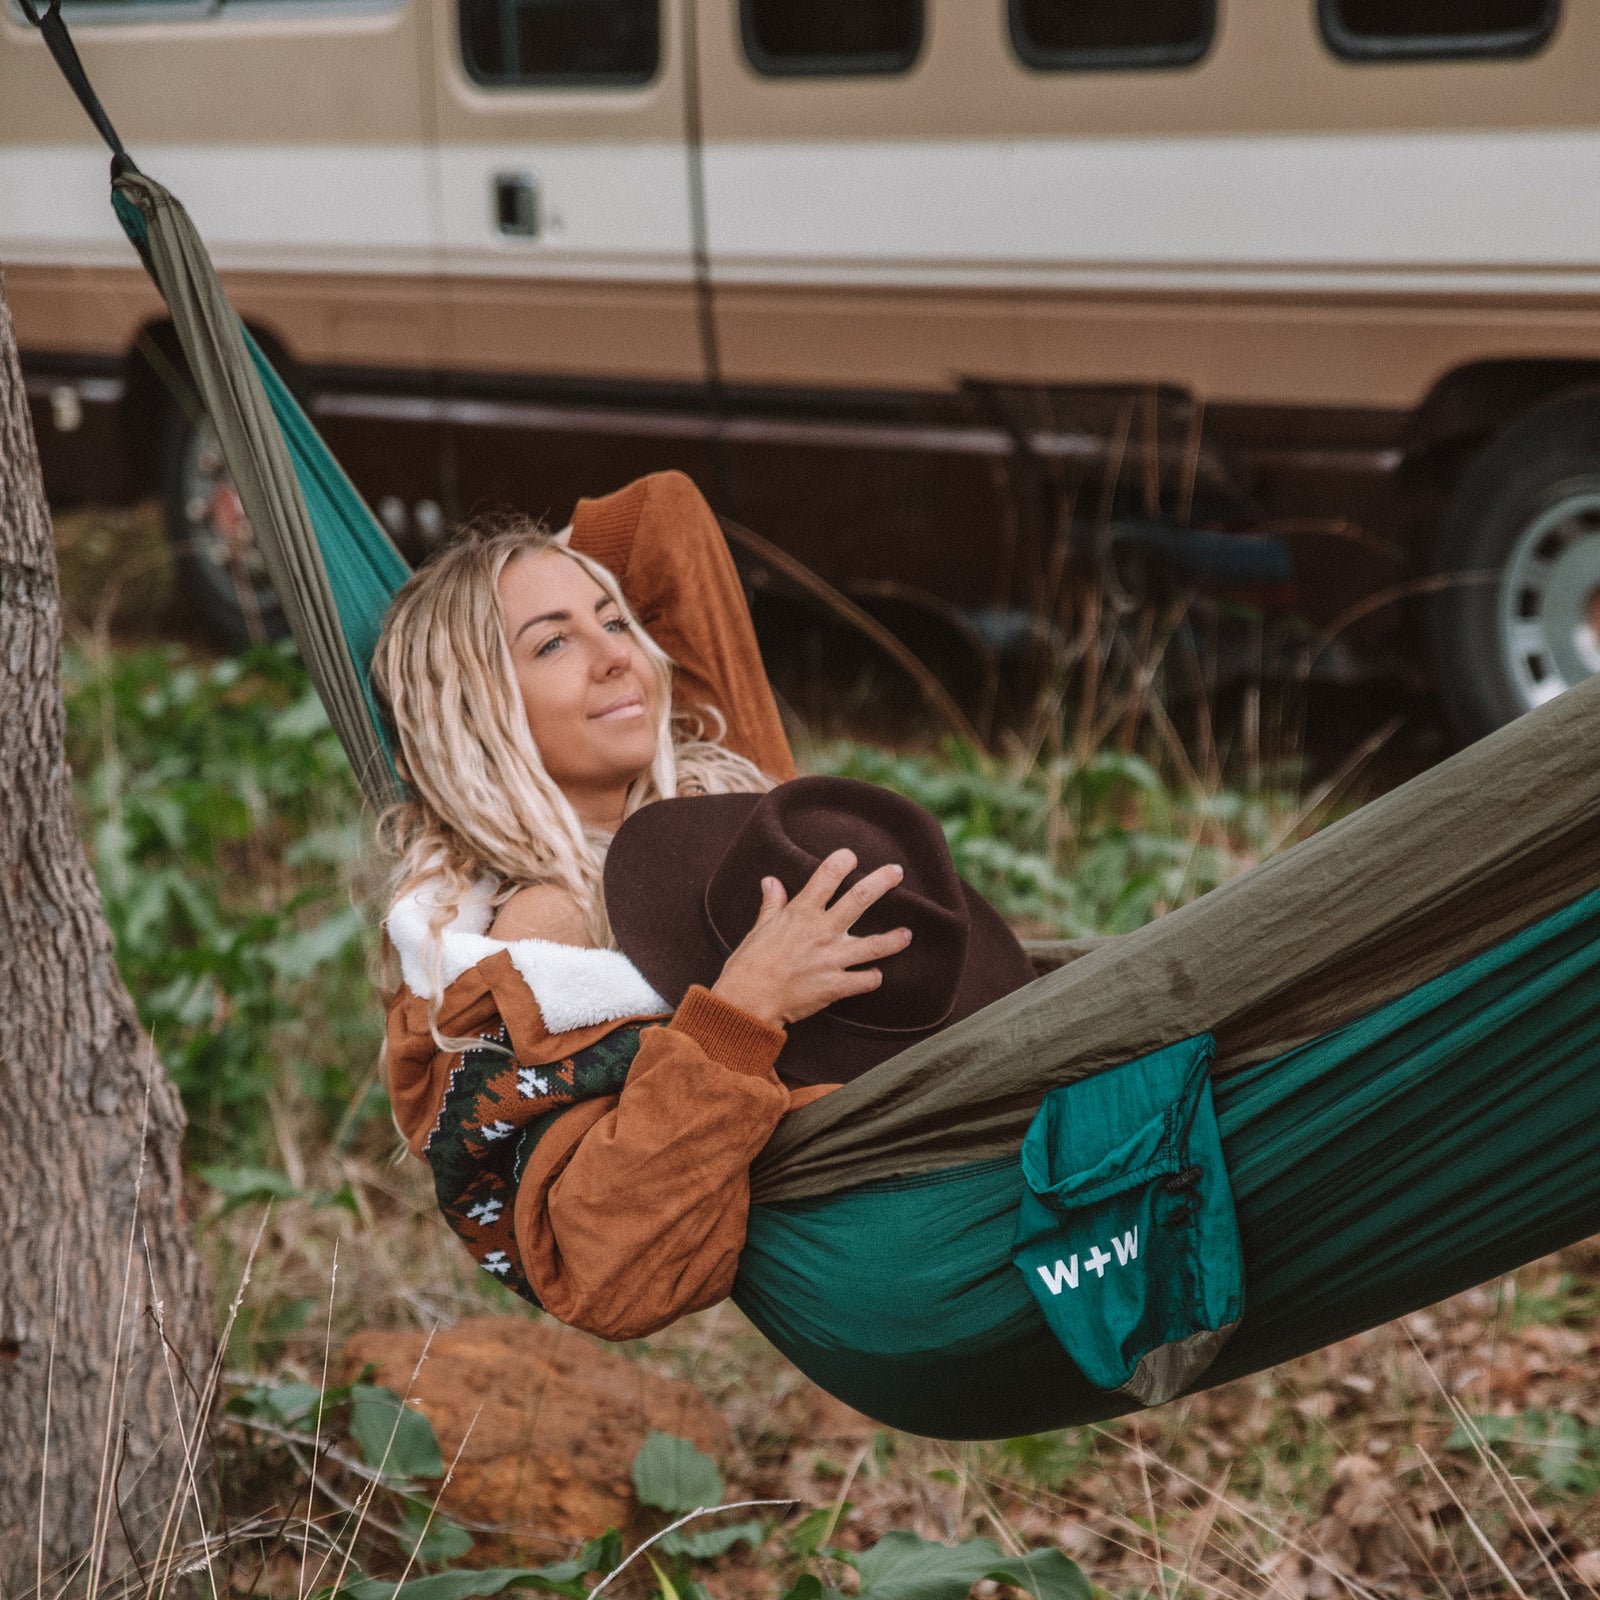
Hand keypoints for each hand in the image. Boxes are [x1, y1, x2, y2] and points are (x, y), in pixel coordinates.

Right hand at [709, 849, 911, 1029]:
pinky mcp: (836, 986)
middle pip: (860, 899)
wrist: (747, 1002)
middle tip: (896, 872)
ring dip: (894, 939)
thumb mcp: (759, 929)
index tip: (850, 857)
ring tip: (906, 934)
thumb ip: (772, 905)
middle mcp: (822, 932)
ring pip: (874, 945)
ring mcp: (832, 959)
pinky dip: (873, 978)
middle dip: (882, 882)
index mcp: (801, 913)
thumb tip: (770, 881)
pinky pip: (865, 981)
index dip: (841, 862)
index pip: (827, 876)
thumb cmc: (749, 964)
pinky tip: (875, 975)